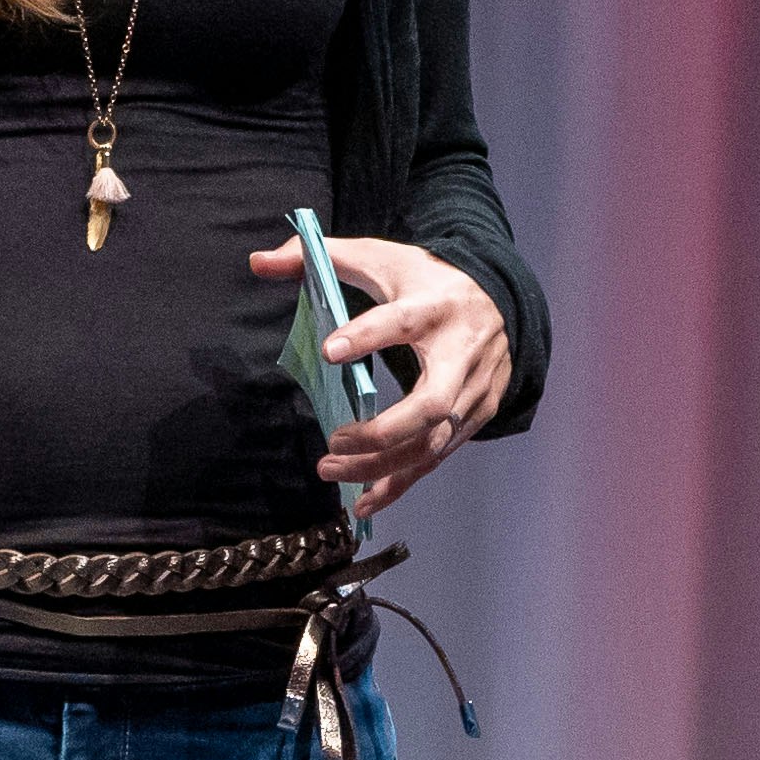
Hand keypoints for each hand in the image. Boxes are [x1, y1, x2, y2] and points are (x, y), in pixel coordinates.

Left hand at [255, 232, 505, 515]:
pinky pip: (436, 459)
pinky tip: (363, 502)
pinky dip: (399, 484)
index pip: (402, 323)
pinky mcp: (473, 420)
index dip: (367, 337)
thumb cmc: (427, 281)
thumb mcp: (379, 258)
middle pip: (431, 405)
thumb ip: (319, 257)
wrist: (500, 301)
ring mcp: (473, 394)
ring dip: (380, 466)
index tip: (329, 352)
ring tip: (329, 469)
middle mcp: (462, 355)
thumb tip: (258, 261)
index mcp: (435, 307)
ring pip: (431, 443)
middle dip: (381, 432)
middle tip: (331, 440)